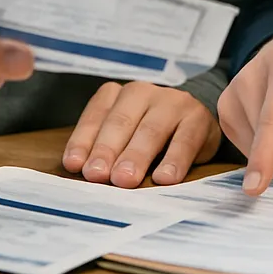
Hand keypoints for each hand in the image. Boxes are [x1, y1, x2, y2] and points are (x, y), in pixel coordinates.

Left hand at [62, 81, 220, 187]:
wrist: (196, 117)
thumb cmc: (148, 133)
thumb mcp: (124, 135)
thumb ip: (105, 150)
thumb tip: (84, 175)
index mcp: (118, 94)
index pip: (97, 115)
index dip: (84, 140)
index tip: (75, 164)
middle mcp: (143, 93)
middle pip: (121, 121)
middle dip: (107, 149)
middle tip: (97, 175)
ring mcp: (172, 103)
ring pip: (151, 130)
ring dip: (136, 156)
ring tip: (125, 180)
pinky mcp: (197, 118)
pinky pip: (185, 140)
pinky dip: (174, 160)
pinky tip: (164, 178)